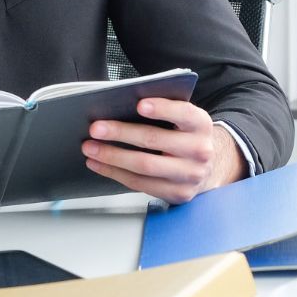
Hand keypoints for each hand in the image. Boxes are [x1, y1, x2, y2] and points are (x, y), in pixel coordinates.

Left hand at [82, 98, 245, 204]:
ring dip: (112, 156)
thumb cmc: (185, 137)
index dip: (162, 109)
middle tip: (96, 128)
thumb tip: (122, 103)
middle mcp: (199, 150)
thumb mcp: (183, 119)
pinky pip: (140, 184)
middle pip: (154, 140)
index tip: (139, 104)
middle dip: (121, 133)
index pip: (183, 114)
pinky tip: (99, 163)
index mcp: (201, 125)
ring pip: (144, 165)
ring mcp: (189, 175)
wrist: (206, 169)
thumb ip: (163, 110)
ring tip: (90, 147)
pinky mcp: (177, 193)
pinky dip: (115, 173)